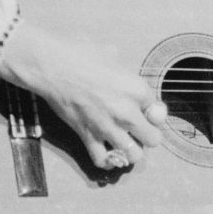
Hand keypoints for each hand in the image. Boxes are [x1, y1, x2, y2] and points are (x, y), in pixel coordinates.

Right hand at [0, 22, 166, 169]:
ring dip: (130, 150)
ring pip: (134, 156)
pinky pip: (103, 160)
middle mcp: (127, 112)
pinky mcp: (87, 136)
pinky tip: (108, 152)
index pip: (160, 113)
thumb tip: (120, 67)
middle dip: (147, 135)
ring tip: (124, 142)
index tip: (145, 111)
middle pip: (153, 139)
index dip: (153, 113)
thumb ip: (122, 67)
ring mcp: (107, 127)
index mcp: (137, 89)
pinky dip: (107, 160)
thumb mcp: (111, 53)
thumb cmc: (81, 53)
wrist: (53, 66)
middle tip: (137, 130)